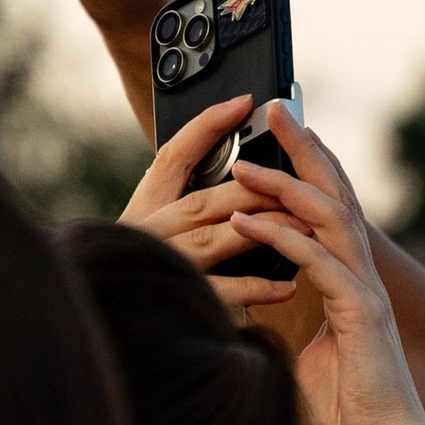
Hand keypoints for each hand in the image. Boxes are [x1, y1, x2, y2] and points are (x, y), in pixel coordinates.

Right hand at [120, 100, 320, 328]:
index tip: (244, 103)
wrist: (117, 321)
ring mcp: (161, 266)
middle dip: (257, 188)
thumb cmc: (149, 273)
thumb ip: (189, 204)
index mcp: (144, 208)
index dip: (207, 125)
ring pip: (216, 237)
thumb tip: (246, 174)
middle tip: (302, 181)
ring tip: (307, 224)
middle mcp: (147, 232)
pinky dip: (257, 287)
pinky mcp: (176, 303)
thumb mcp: (159, 230)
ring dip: (265, 228)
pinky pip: (223, 292)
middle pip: (206, 199)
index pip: (173, 155)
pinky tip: (288, 284)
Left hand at [217, 121, 424, 424]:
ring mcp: (364, 294)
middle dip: (303, 149)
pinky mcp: (361, 314)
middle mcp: (359, 280)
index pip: (326, 216)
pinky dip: (279, 237)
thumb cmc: (343, 424)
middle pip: (334, 196)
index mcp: (346, 288)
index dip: (304, 173)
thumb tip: (228, 331)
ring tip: (248, 156)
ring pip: (328, 217)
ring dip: (286, 182)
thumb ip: (269, 339)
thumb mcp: (291, 368)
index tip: (278, 138)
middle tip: (275, 107)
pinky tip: (246, 220)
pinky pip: (317, 262)